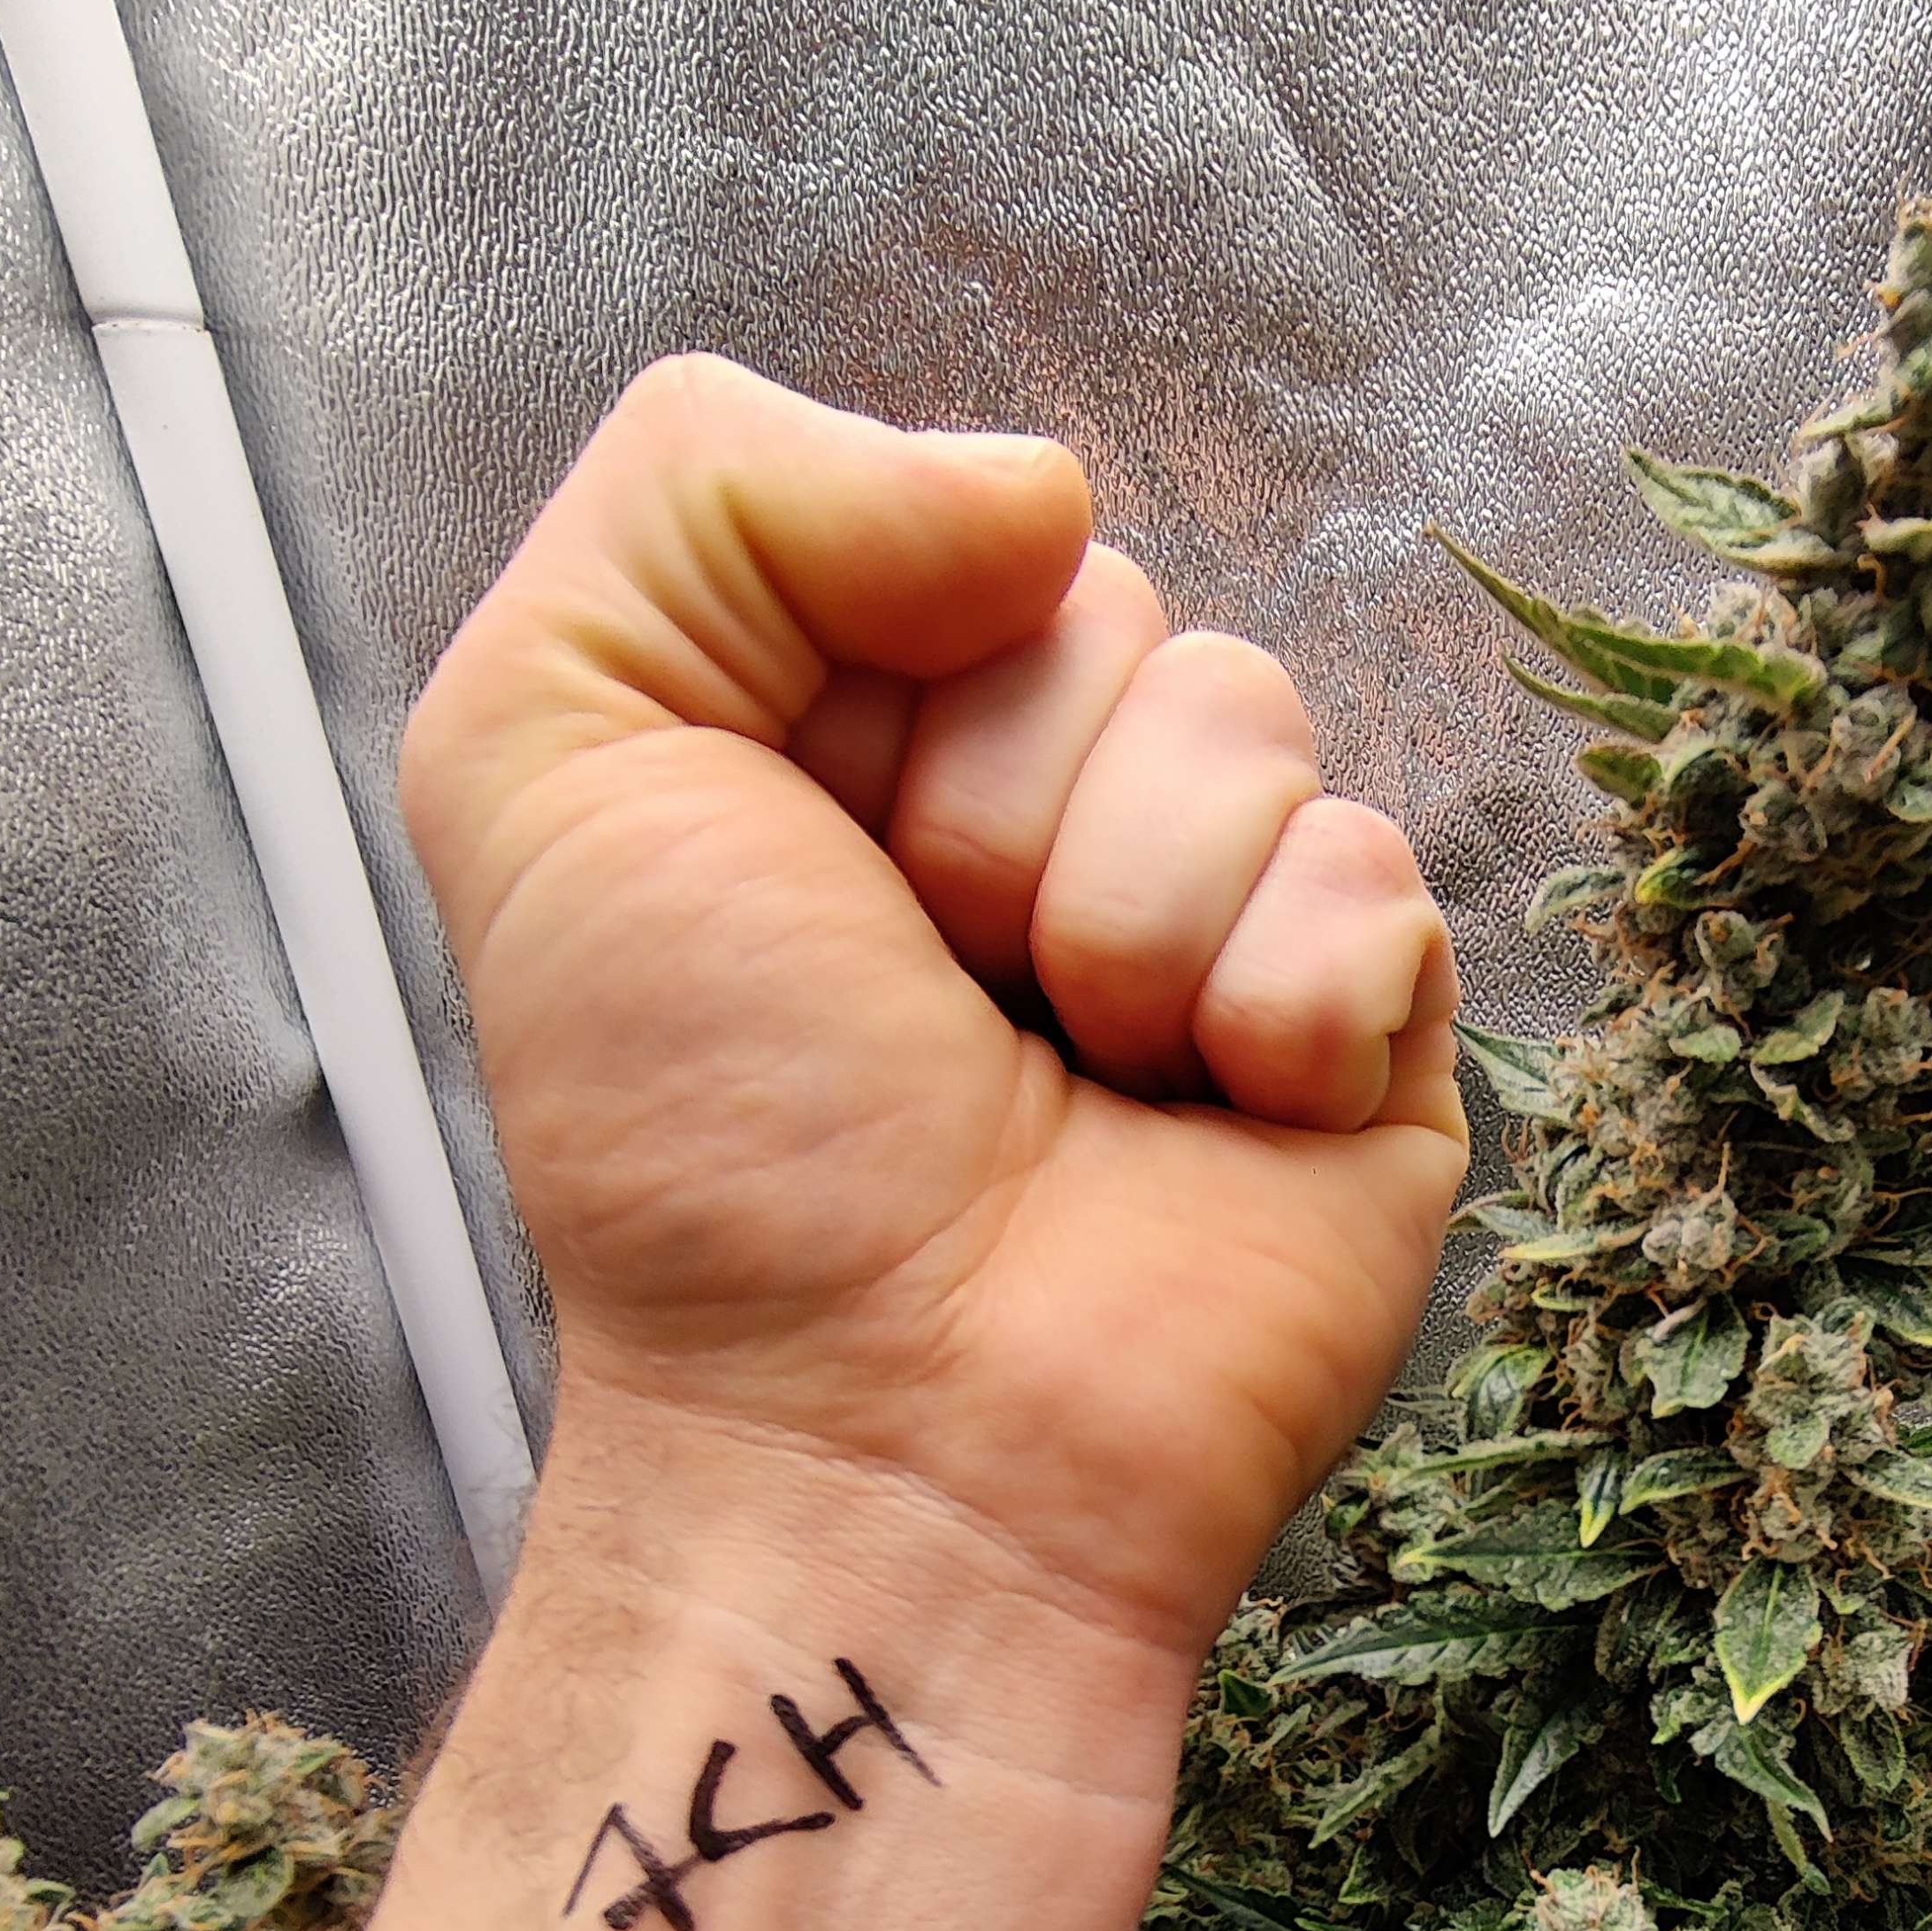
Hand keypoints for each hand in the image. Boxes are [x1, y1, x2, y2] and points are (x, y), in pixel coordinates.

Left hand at [400, 358, 1466, 1659]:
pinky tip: (1204, 1121)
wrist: (879, 1442)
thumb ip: (703, 489)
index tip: (804, 849)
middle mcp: (1046, 811)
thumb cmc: (705, 1153)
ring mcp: (1219, 922)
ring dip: (1123, 917)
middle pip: (1117, 609)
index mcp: (859, 735)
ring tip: (1061, 1080)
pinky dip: (1274, 1007)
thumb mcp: (551, 749)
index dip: (873, 659)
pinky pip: (1381, 876)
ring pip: (1256, 725)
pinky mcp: (1369, 1035)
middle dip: (997, 804)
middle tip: (935, 991)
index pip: (956, 525)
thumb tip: (1033, 487)